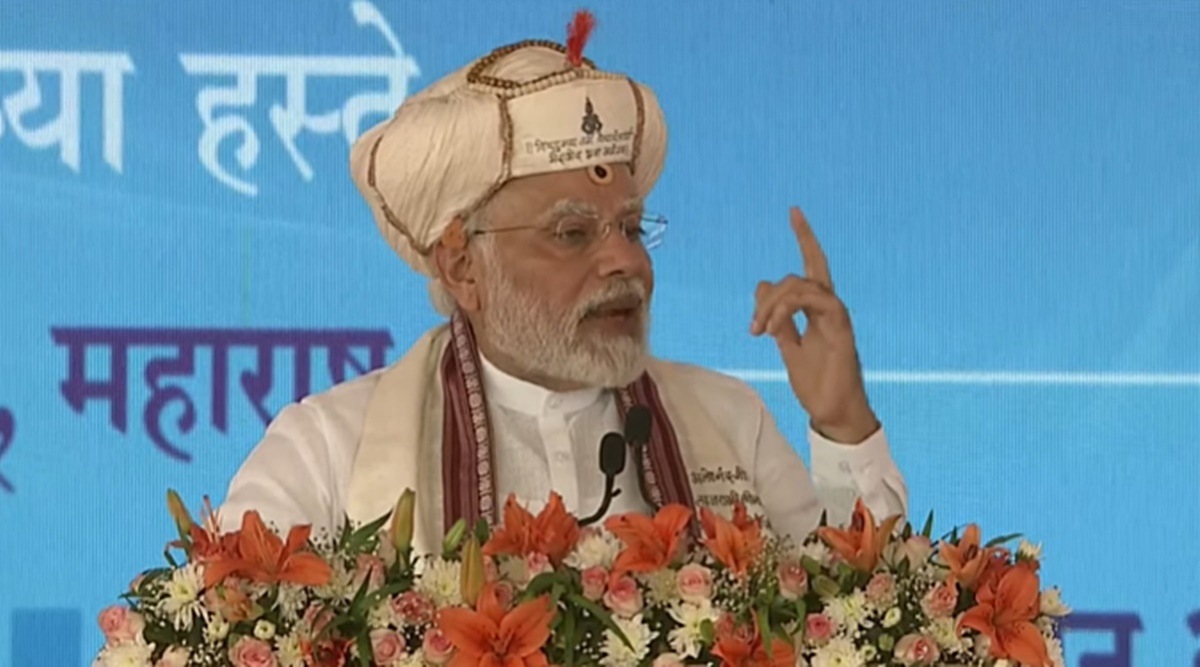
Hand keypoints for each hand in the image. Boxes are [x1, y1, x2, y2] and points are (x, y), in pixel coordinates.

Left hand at [750, 207, 878, 443]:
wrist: (833, 412)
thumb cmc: (816, 383)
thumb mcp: (787, 346)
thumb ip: (777, 318)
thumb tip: (763, 287)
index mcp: (818, 309)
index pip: (812, 265)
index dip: (805, 237)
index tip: (794, 211)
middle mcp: (829, 307)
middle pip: (800, 274)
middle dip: (768, 294)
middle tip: (753, 327)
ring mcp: (836, 315)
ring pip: (801, 285)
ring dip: (773, 305)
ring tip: (760, 331)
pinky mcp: (840, 326)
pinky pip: (814, 300)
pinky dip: (788, 308)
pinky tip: (773, 327)